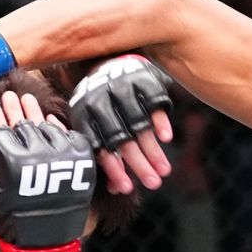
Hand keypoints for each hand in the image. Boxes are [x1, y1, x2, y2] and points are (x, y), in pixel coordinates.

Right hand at [0, 91, 94, 251]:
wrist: (46, 243)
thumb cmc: (12, 223)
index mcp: (9, 164)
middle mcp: (34, 157)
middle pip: (22, 122)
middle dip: (14, 107)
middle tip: (10, 96)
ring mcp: (58, 157)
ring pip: (45, 125)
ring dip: (34, 111)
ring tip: (28, 101)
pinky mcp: (77, 162)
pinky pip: (67, 137)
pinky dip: (58, 127)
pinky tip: (49, 119)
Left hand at [69, 55, 174, 193]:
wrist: (112, 61)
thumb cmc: (103, 106)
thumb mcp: (96, 125)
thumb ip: (107, 155)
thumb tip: (117, 190)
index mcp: (84, 114)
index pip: (100, 146)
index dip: (114, 169)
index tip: (128, 189)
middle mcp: (101, 100)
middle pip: (122, 138)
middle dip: (139, 164)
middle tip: (154, 184)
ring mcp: (122, 87)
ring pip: (139, 123)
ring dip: (153, 149)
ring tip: (164, 171)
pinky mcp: (142, 78)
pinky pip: (153, 102)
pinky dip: (160, 120)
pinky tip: (167, 139)